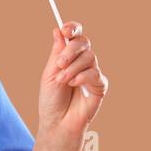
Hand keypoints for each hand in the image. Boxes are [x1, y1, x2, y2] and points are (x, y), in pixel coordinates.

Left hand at [38, 20, 108, 142]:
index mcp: (69, 56)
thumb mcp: (50, 73)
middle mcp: (82, 62)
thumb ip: (57, 53)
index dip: (72, 28)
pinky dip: (83, 77)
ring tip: (63, 80)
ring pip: (89, 57)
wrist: (57, 122)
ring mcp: (92, 73)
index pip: (74, 36)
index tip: (65, 29)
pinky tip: (74, 84)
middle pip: (84, 42)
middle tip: (60, 63)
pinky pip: (96, 73)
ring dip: (73, 68)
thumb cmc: (51, 100)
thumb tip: (58, 31)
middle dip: (71, 49)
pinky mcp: (100, 85)